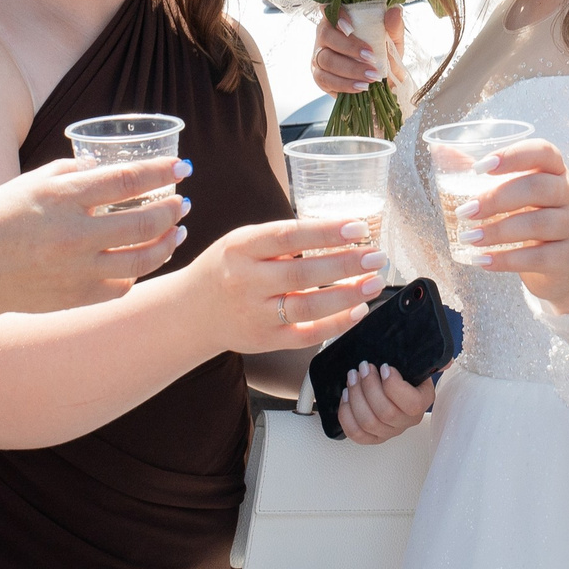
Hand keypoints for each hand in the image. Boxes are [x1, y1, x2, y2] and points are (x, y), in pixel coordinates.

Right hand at [0, 156, 190, 316]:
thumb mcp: (28, 183)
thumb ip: (68, 172)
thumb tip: (101, 166)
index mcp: (63, 199)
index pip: (127, 180)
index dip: (161, 172)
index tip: (182, 167)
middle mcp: (75, 235)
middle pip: (145, 221)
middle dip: (173, 209)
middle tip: (183, 202)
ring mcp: (78, 270)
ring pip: (143, 259)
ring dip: (168, 243)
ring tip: (177, 231)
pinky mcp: (77, 297)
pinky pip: (122, 285)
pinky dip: (137, 272)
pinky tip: (143, 260)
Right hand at [185, 216, 382, 350]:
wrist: (192, 312)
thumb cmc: (227, 269)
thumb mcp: (242, 242)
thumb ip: (281, 240)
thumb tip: (339, 233)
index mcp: (241, 248)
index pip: (288, 236)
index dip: (325, 232)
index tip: (358, 227)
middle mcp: (246, 282)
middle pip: (303, 273)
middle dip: (346, 264)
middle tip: (377, 256)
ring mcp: (256, 314)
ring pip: (308, 307)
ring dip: (348, 295)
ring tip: (374, 282)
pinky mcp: (265, 341)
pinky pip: (306, 335)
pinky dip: (336, 324)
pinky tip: (358, 311)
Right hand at [312, 7, 393, 95]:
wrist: (382, 80)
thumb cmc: (383, 54)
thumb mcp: (392, 40)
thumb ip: (393, 27)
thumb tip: (394, 12)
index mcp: (339, 20)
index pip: (331, 11)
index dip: (337, 16)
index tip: (351, 27)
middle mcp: (325, 35)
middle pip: (327, 36)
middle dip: (349, 47)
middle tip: (371, 57)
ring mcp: (319, 56)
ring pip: (326, 60)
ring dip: (350, 69)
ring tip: (371, 76)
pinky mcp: (319, 76)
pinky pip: (325, 80)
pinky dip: (344, 85)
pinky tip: (361, 87)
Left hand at [336, 363, 435, 444]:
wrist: (386, 380)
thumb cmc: (401, 370)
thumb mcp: (415, 362)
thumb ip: (429, 360)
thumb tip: (446, 361)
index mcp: (422, 401)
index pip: (412, 404)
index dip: (393, 386)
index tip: (383, 367)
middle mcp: (408, 421)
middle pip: (386, 413)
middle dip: (369, 387)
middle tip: (362, 367)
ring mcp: (389, 432)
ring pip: (368, 423)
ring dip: (356, 397)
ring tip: (352, 377)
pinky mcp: (371, 437)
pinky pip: (356, 434)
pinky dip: (346, 415)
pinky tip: (345, 396)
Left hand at [459, 138, 568, 311]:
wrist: (562, 265)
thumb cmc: (532, 219)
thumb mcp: (514, 193)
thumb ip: (483, 173)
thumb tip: (441, 150)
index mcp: (555, 171)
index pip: (543, 151)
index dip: (512, 156)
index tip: (479, 168)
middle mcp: (568, 194)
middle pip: (536, 187)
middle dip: (495, 198)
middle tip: (464, 211)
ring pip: (537, 224)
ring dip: (497, 231)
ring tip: (469, 238)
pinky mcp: (567, 257)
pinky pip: (536, 257)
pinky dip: (505, 260)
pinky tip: (483, 260)